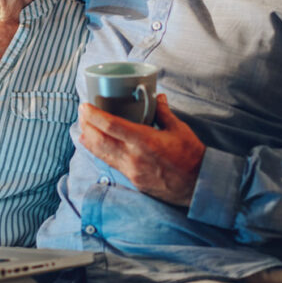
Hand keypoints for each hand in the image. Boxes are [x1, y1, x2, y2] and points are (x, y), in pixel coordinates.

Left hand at [78, 94, 205, 206]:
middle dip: (86, 125)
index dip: (93, 115)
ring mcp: (131, 171)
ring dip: (89, 140)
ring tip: (83, 127)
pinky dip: (100, 152)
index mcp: (144, 141)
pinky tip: (96, 145)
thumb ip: (163, 112)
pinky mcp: (133, 180)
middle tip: (81, 113)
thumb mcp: (178, 129)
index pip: (110, 126)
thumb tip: (157, 97)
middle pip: (99, 140)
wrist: (199, 186)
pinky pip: (111, 164)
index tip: (84, 106)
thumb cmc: (191, 155)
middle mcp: (133, 157)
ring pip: (101, 154)